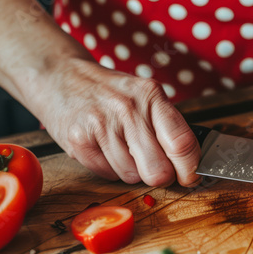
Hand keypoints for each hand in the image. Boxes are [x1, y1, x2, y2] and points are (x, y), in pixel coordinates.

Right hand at [31, 58, 200, 185]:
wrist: (60, 77)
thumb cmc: (110, 93)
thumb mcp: (143, 96)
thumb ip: (167, 125)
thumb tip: (192, 164)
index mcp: (151, 96)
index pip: (182, 143)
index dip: (191, 168)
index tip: (190, 176)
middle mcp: (127, 109)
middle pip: (158, 170)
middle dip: (160, 176)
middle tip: (155, 167)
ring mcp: (100, 125)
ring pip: (132, 176)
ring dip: (132, 170)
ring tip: (121, 147)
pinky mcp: (78, 141)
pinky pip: (107, 174)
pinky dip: (109, 169)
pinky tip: (104, 149)